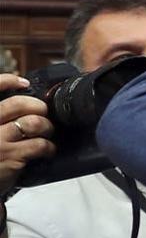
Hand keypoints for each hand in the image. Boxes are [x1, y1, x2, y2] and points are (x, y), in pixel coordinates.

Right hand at [0, 75, 54, 196]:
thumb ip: (1, 118)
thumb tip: (21, 102)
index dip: (7, 81)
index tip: (23, 82)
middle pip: (18, 104)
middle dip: (37, 106)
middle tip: (43, 112)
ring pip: (33, 122)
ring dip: (46, 126)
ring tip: (47, 132)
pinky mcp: (12, 156)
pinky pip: (39, 144)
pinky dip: (49, 146)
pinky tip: (47, 150)